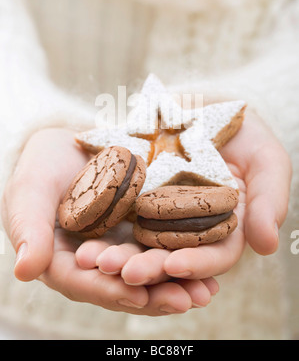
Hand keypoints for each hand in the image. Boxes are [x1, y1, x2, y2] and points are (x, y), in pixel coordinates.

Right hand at [0, 128, 217, 315]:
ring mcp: (119, 246)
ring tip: (205, 293)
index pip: (83, 283)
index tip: (137, 296)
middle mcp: (94, 262)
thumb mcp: (30, 191)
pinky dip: (183, 257)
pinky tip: (210, 268)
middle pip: (122, 285)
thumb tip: (26, 270)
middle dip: (153, 294)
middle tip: (186, 301)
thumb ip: (29, 228)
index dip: (109, 290)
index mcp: (61, 260)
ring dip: (176, 284)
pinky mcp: (140, 229)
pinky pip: (161, 247)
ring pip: (147, 271)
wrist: (70, 143)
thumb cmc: (42, 166)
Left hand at [76, 109, 291, 283]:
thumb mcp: (265, 157)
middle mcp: (189, 224)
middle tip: (126, 273)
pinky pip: (113, 211)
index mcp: (224, 225)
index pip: (215, 253)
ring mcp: (156, 210)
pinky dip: (100, 224)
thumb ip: (269, 197)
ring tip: (95, 261)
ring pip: (138, 240)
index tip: (176, 266)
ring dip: (119, 254)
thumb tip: (268, 245)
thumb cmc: (241, 128)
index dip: (198, 263)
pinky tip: (83, 234)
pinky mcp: (130, 193)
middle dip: (150, 267)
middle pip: (171, 254)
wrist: (198, 99)